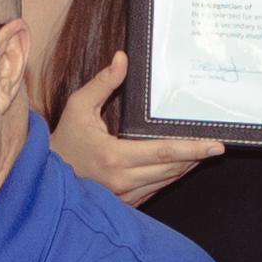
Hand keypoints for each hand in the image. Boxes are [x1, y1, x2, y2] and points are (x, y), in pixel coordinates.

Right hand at [53, 52, 221, 205]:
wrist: (46, 178)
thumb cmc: (64, 141)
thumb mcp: (79, 107)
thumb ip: (103, 83)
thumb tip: (122, 58)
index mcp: (114, 157)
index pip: (164, 152)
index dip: (193, 148)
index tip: (215, 145)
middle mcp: (122, 180)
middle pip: (172, 168)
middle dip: (195, 156)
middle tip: (213, 145)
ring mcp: (125, 195)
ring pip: (167, 180)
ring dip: (186, 166)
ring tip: (200, 152)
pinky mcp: (126, 203)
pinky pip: (157, 189)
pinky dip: (170, 176)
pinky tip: (178, 164)